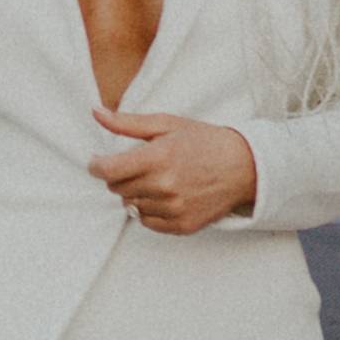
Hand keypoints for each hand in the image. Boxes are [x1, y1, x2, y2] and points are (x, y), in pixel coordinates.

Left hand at [89, 108, 258, 234]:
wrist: (243, 167)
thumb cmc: (204, 142)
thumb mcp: (166, 124)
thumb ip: (127, 123)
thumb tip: (96, 113)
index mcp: (158, 157)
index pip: (108, 171)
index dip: (96, 166)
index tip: (98, 162)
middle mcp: (164, 186)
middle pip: (116, 188)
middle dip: (120, 176)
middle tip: (140, 166)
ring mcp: (174, 208)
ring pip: (130, 206)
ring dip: (136, 193)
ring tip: (158, 179)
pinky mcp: (181, 225)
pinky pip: (147, 221)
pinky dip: (150, 209)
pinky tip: (166, 195)